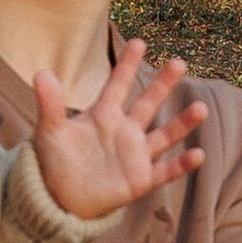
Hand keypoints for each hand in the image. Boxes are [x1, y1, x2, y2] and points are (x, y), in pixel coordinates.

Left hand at [30, 40, 205, 223]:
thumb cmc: (54, 162)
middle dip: (163, 84)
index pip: (118, 85)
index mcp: (103, 115)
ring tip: (201, 108)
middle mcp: (124, 131)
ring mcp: (135, 155)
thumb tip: (41, 72)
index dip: (127, 64)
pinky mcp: (141, 179)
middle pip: (148, 103)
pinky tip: (198, 154)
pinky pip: (165, 170)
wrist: (60, 200)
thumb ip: (50, 104)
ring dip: (182, 123)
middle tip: (179, 63)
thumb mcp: (50, 132)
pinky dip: (182, 165)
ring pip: (164, 135)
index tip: (139, 42)